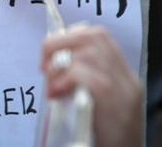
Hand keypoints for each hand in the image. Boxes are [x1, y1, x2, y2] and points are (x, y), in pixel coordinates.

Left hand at [41, 25, 142, 146]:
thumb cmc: (101, 135)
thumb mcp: (93, 102)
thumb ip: (80, 80)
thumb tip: (50, 62)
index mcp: (122, 75)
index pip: (98, 36)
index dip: (68, 37)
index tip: (49, 54)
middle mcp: (127, 79)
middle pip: (94, 37)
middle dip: (60, 43)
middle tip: (44, 66)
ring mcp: (124, 91)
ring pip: (89, 53)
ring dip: (60, 65)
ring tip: (51, 85)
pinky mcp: (115, 104)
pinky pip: (89, 77)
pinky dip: (66, 79)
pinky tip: (57, 94)